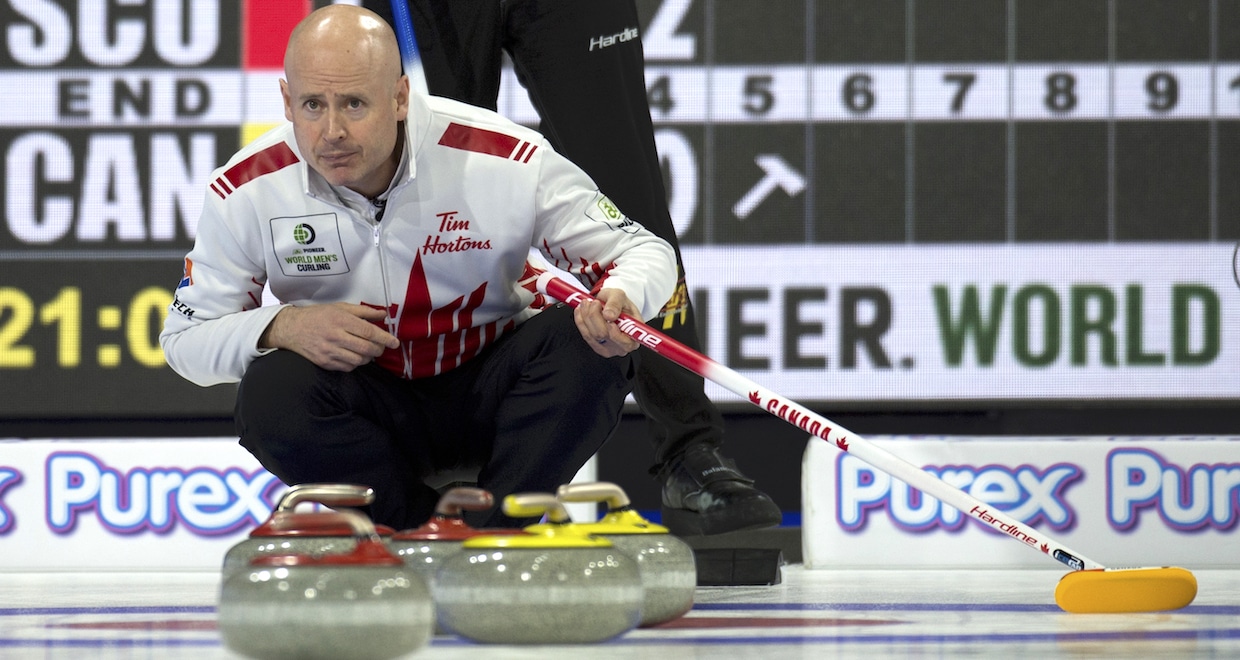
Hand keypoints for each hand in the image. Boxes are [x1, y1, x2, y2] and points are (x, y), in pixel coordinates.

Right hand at [260, 303, 399, 370]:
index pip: (368, 332)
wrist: (291, 329)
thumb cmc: (318, 315)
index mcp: (340, 320)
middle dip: (379, 349)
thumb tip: (383, 315)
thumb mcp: (340, 308)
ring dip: (368, 357)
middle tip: (381, 347)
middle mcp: (335, 336)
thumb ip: (363, 311)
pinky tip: (355, 356)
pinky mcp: (324, 363)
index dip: (385, 338)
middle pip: (366, 348)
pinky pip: (348, 367)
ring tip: (368, 351)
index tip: (395, 342)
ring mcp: (329, 351)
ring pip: (359, 360)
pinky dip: (356, 364)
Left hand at [573, 288, 639, 356]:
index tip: (609, 319)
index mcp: (635, 335)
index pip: (626, 343)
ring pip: (592, 335)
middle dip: (595, 316)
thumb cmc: (619, 302)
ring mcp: (609, 348)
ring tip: (587, 303)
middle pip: (604, 335)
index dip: (616, 334)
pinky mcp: (596, 346)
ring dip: (586, 316)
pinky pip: (585, 335)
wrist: (610, 304)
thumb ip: (615, 304)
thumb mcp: (620, 296)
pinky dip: (580, 321)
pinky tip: (581, 311)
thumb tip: (609, 315)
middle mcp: (623, 346)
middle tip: (594, 302)